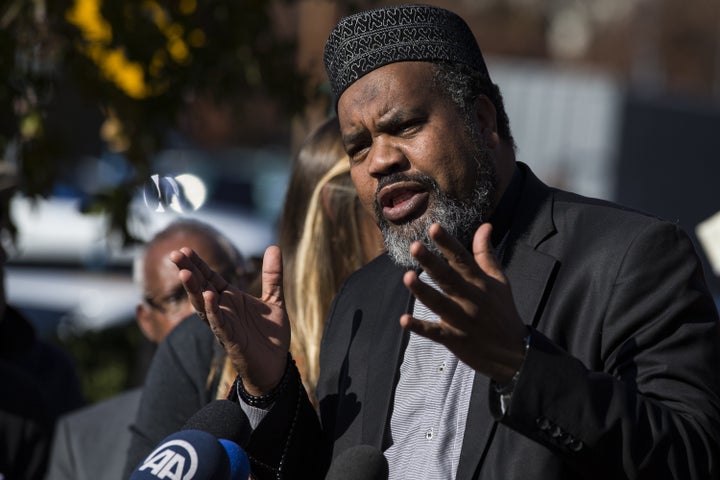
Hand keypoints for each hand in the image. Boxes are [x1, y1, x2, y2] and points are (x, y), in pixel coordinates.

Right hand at [170, 246, 289, 394]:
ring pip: (203, 305)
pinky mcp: (230, 339)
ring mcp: (224, 324)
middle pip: (201, 287)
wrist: (276, 364)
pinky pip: (218, 323)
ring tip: (185, 273)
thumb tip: (274, 246)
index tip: (184, 249)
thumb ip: (272, 275)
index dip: (197, 264)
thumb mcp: (274, 299)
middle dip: (188, 271)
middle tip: (175, 255)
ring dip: (194, 289)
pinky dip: (213, 310)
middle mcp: (223, 309)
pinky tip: (209, 296)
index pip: (209, 277)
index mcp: (230, 298)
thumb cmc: (271, 334)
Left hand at [400, 223, 526, 383]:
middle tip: (415, 246)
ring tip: (407, 277)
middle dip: (432, 262)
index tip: (434, 227)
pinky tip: (404, 319)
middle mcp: (471, 299)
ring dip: (423, 291)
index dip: (448, 243)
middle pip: (448, 278)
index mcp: (480, 282)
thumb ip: (486, 253)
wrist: (515, 352)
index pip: (462, 259)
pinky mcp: (455, 339)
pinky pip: (435, 333)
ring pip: (439, 303)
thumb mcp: (499, 280)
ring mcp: (462, 320)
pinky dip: (420, 327)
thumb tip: (485, 225)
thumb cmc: (503, 311)